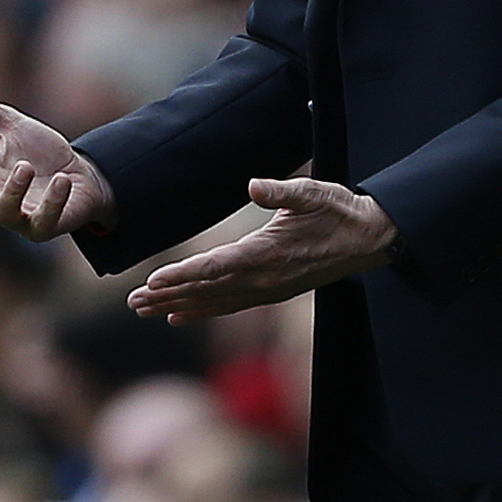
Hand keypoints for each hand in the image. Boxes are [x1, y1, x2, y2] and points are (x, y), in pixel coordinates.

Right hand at [0, 78, 117, 240]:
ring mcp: (18, 216)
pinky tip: (61, 180)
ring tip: (25, 167)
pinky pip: (44, 220)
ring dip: (12, 190)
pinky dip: (52, 201)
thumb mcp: (7, 123)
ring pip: (4, 212)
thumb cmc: (39, 152)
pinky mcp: (45, 225)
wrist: (81, 173)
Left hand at [127, 178, 397, 323]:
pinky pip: (229, 306)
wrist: (369, 239)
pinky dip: (202, 311)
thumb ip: (282, 190)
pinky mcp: (272, 293)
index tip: (152, 281)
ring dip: (178, 306)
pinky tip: (178, 316)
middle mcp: (264, 279)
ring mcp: (268, 290)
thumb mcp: (313, 192)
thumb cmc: (339, 211)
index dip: (182, 274)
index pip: (216, 267)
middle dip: (167, 296)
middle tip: (131, 303)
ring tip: (144, 312)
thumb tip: (254, 185)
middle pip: (207, 290)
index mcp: (268, 254)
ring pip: (214, 302)